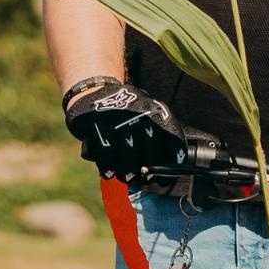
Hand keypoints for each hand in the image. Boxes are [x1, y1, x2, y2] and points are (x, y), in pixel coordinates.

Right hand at [61, 77, 186, 181]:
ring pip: (128, 160)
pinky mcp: (98, 127)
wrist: (95, 89)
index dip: (173, 163)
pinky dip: (108, 168)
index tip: (167, 178)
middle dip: (147, 172)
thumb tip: (166, 169)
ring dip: (127, 173)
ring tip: (125, 177)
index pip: (173, 140)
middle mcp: (141, 115)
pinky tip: (109, 170)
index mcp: (156, 111)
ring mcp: (119, 121)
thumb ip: (157, 134)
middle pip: (151, 156)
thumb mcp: (146, 112)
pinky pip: (107, 158)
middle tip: (141, 179)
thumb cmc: (125, 109)